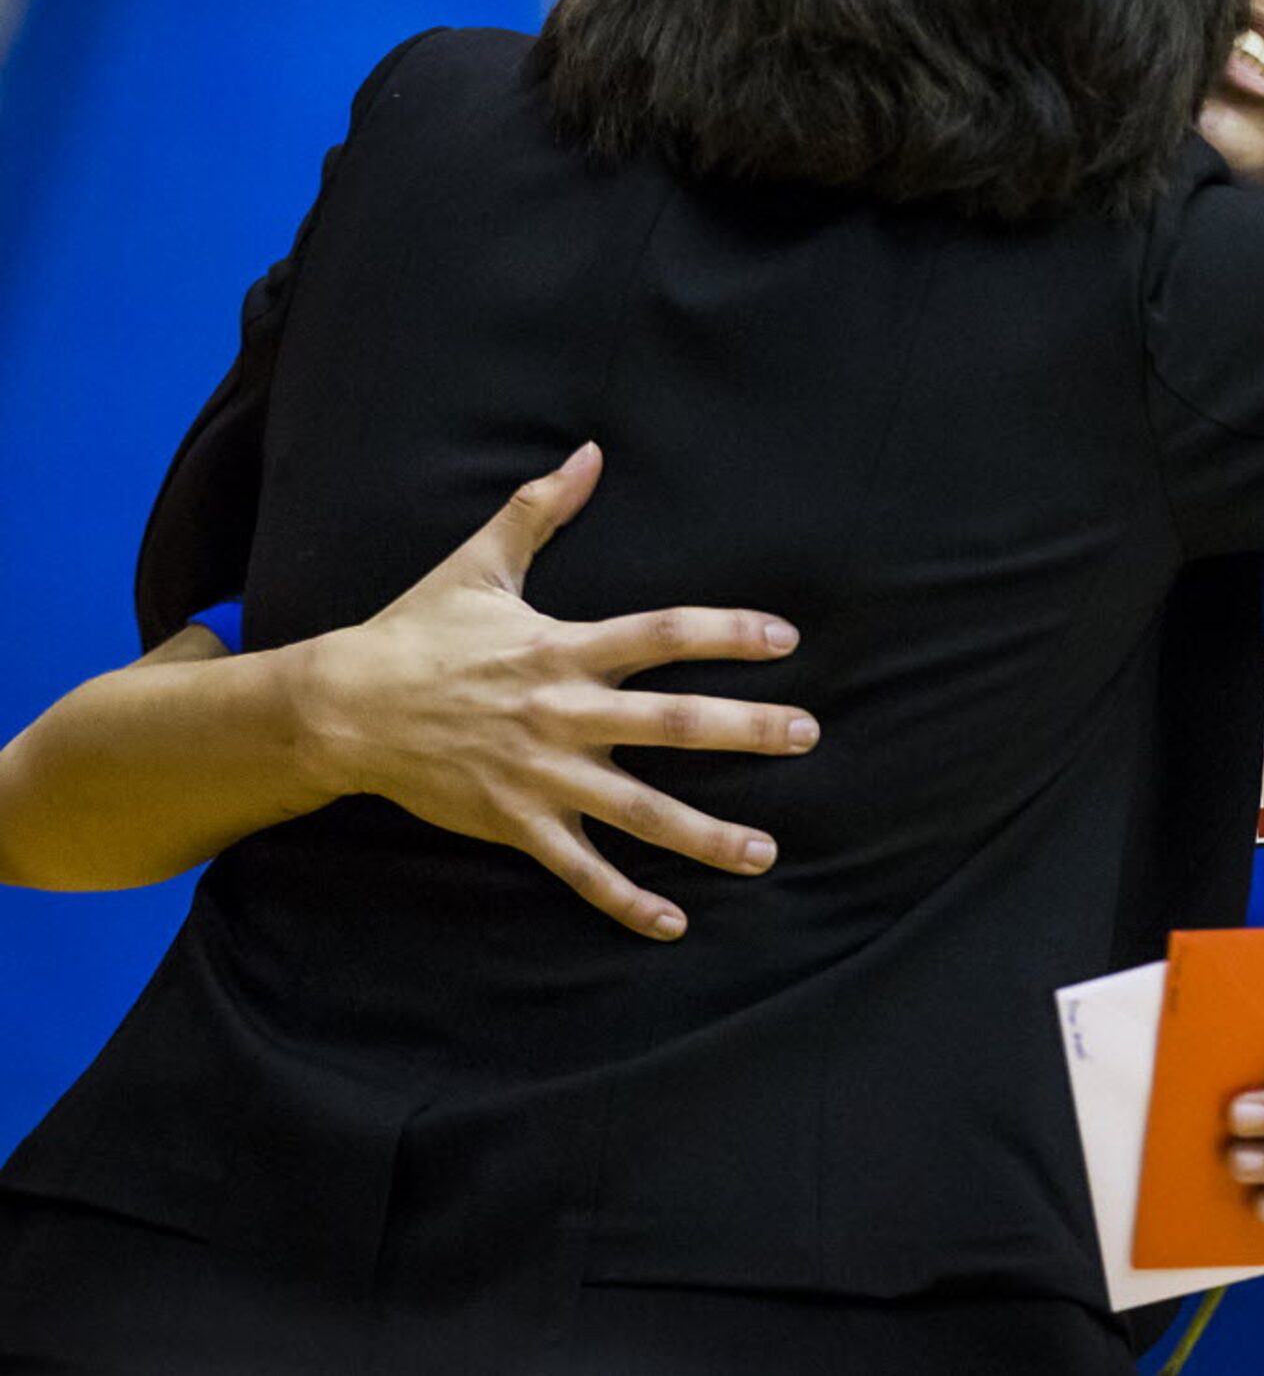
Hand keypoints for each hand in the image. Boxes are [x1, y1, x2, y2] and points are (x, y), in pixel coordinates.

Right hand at [287, 441, 816, 939]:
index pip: (661, 634)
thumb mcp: (479, 563)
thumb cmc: (417, 631)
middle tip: (807, 736)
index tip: (785, 638)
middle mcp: (562, 712)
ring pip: (640, 811)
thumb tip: (589, 452)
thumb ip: (539, 509)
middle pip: (671, 723)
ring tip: (766, 852)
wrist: (343, 707)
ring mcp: (541, 775)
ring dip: (706, 834)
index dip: (725, 634)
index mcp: (562, 647)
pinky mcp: (515, 822)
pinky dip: (625, 900)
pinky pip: (580, 869)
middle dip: (745, 730)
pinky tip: (674, 923)